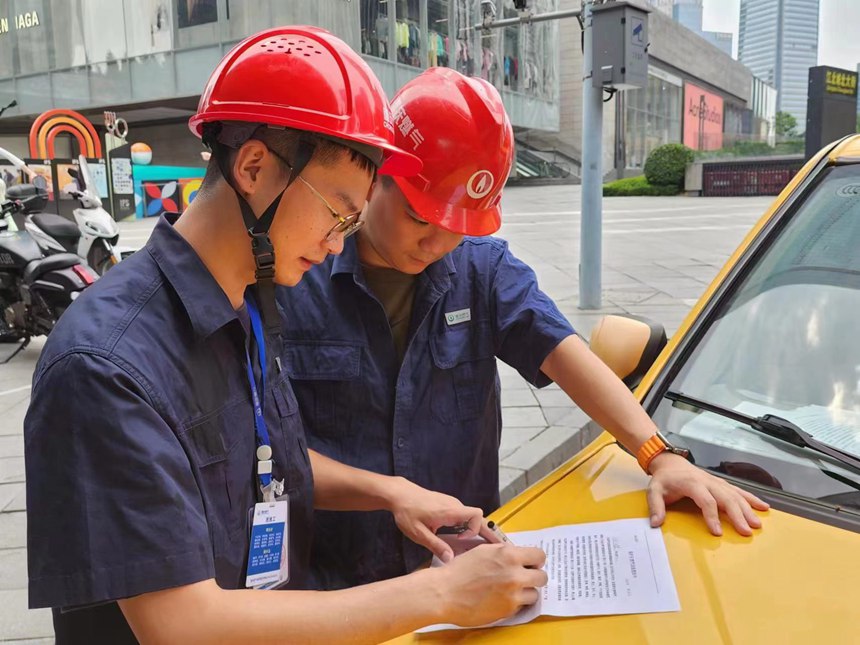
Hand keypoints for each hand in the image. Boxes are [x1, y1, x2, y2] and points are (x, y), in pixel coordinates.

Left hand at [386, 477, 485, 562]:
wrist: (399, 494)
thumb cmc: (407, 512)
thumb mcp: (418, 533)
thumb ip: (435, 545)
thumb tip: (450, 560)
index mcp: (450, 511)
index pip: (476, 516)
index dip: (474, 530)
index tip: (461, 540)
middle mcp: (454, 505)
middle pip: (478, 518)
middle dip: (487, 533)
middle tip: (498, 546)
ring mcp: (452, 503)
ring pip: (471, 517)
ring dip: (475, 530)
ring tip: (480, 545)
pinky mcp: (448, 504)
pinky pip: (463, 515)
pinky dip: (467, 526)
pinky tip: (462, 537)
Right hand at [434, 543, 547, 626]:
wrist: (445, 592)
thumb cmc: (460, 570)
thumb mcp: (484, 550)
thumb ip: (504, 552)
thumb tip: (518, 556)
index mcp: (508, 554)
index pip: (539, 555)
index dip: (536, 560)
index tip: (531, 564)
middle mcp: (515, 573)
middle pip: (542, 577)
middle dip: (534, 577)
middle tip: (524, 579)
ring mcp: (513, 593)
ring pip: (535, 594)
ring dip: (526, 592)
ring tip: (511, 591)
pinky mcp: (508, 610)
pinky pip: (522, 606)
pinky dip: (515, 603)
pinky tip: (502, 599)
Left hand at [647, 452, 769, 535]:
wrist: (670, 463)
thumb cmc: (664, 479)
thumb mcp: (654, 490)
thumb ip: (655, 506)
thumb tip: (656, 523)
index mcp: (693, 483)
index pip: (706, 500)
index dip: (712, 516)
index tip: (717, 532)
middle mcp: (708, 482)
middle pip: (726, 498)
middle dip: (737, 515)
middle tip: (746, 531)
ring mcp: (717, 482)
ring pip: (736, 494)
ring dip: (748, 508)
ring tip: (757, 524)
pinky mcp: (722, 484)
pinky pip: (739, 491)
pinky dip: (752, 498)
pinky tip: (764, 507)